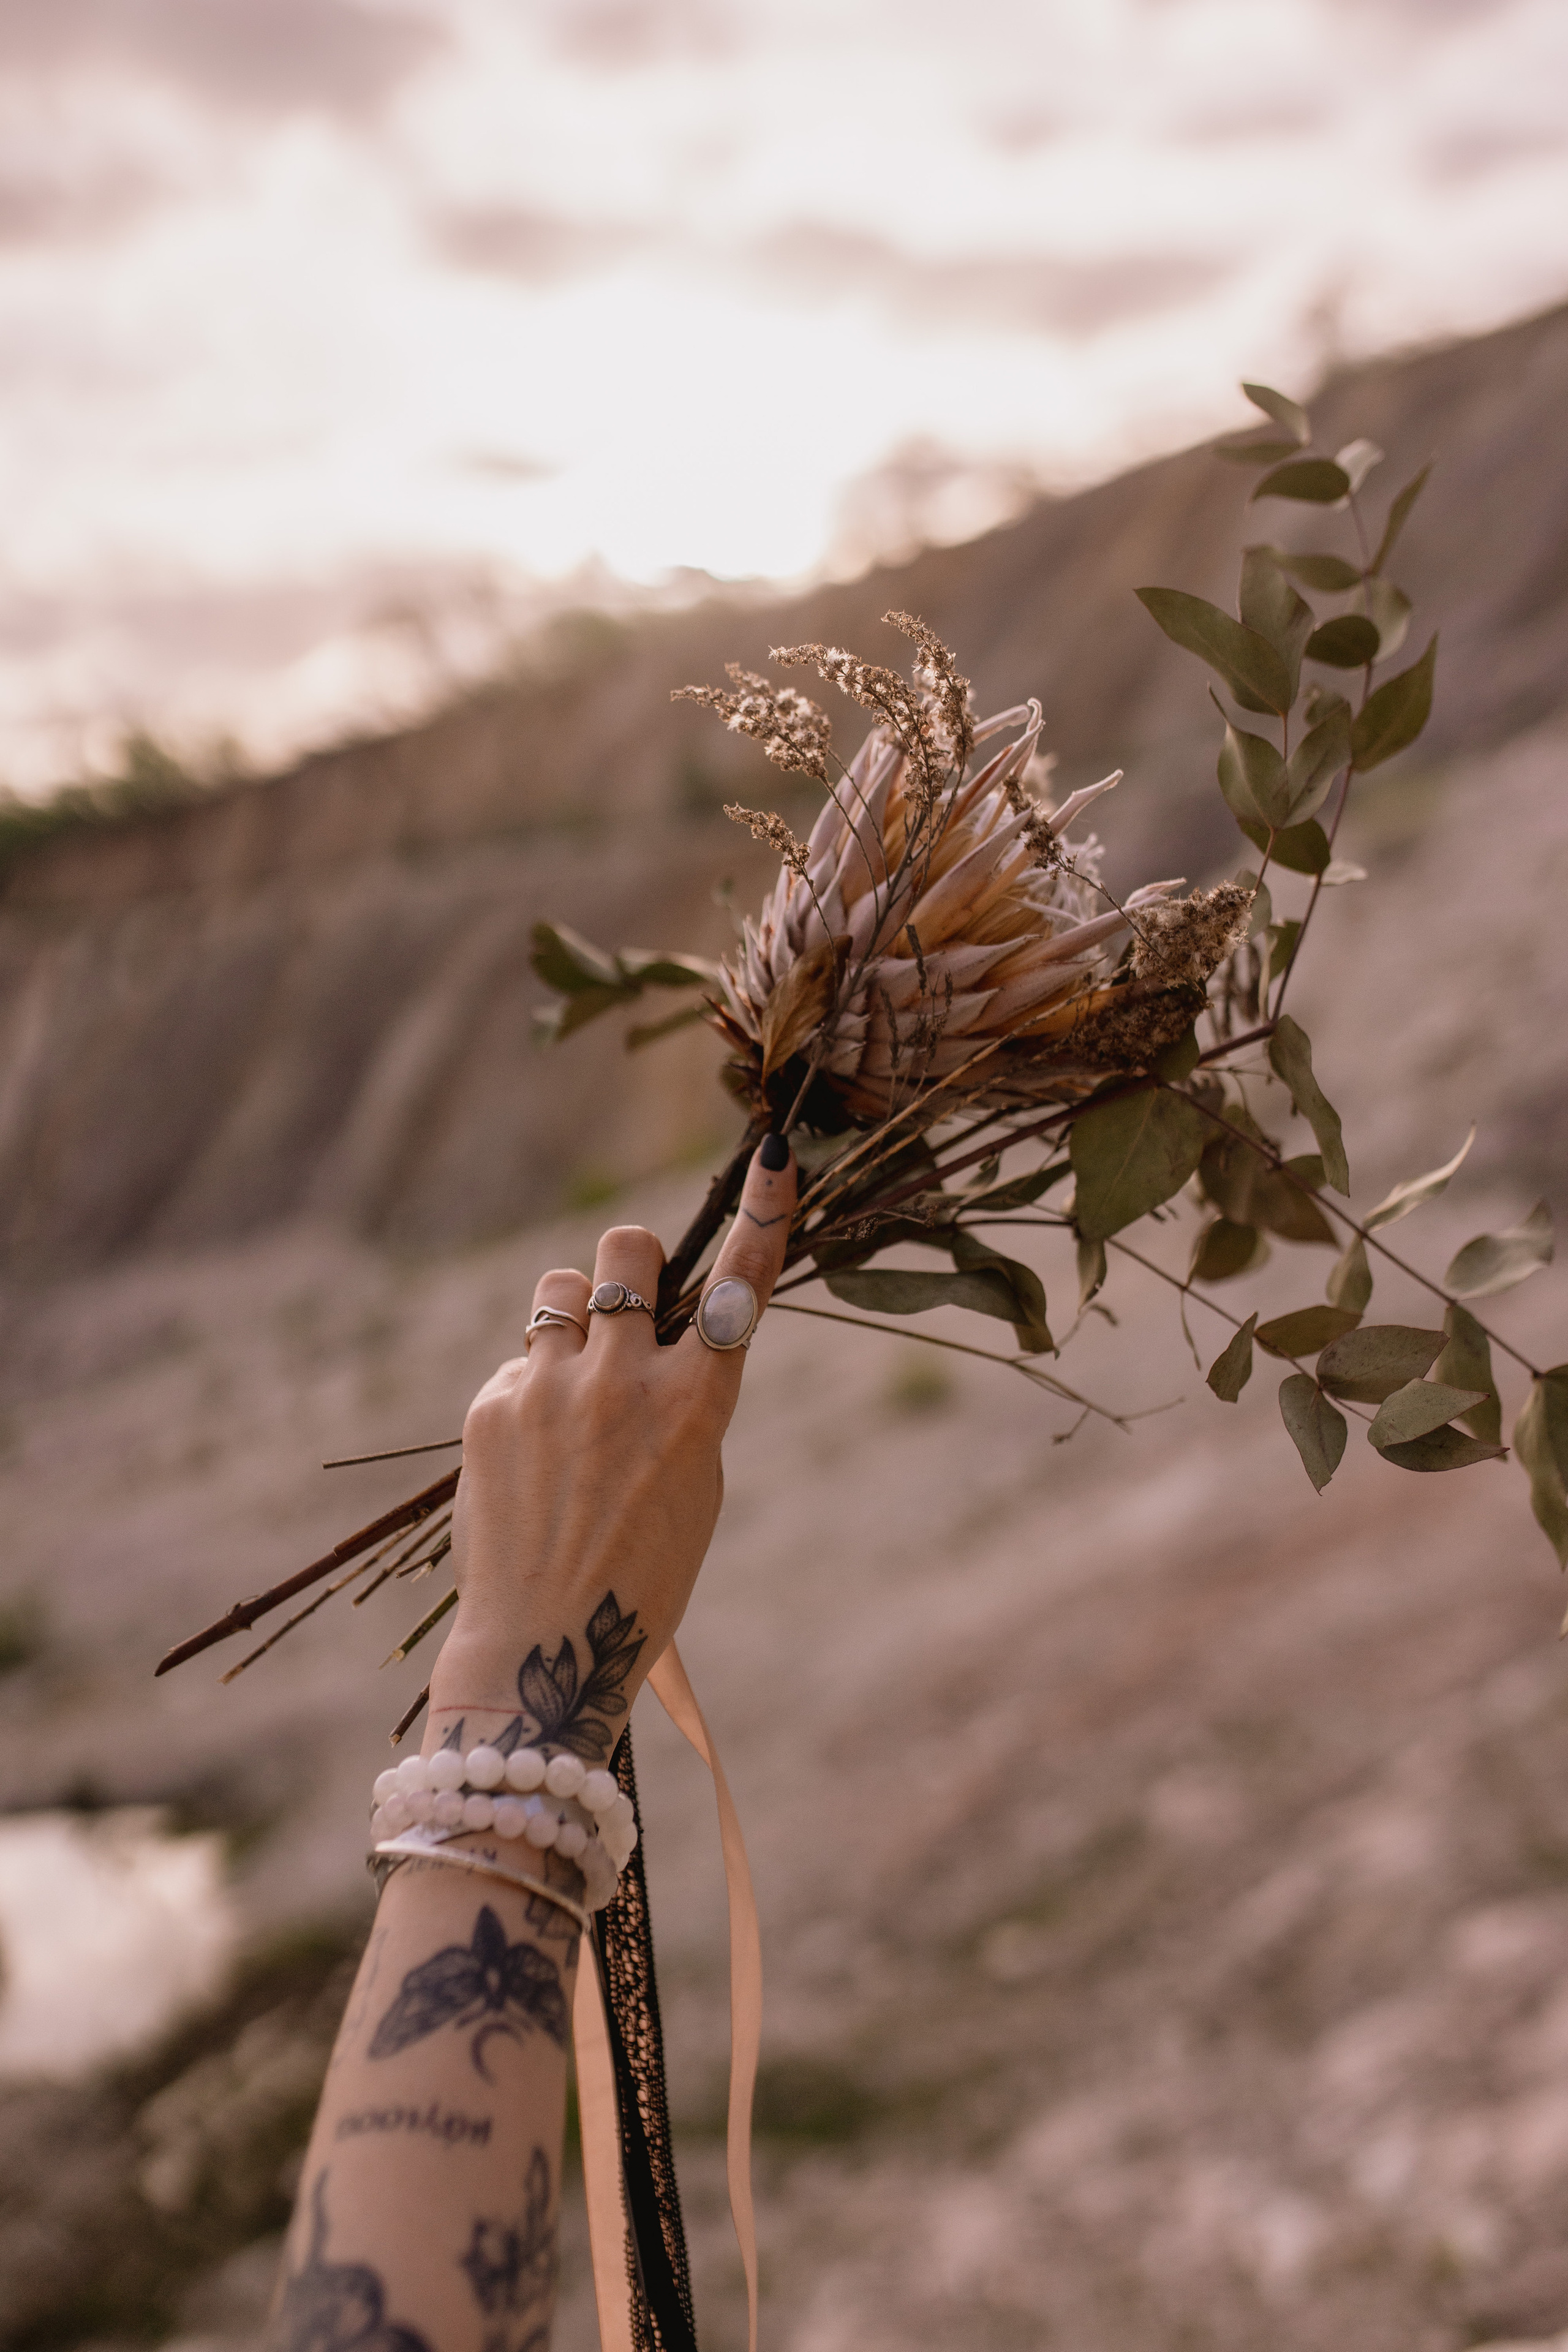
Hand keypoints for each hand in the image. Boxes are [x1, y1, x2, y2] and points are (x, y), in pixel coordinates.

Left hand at [424, 1135, 795, 1757]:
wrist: (545, 1647)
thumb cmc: (641, 1571)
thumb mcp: (695, 1480)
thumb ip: (684, 1397)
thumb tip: (657, 1336)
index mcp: (698, 1405)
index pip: (739, 1287)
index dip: (761, 1214)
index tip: (771, 1155)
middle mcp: (624, 1381)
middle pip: (625, 1250)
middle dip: (630, 1263)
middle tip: (628, 1303)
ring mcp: (551, 1388)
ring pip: (561, 1288)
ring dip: (573, 1316)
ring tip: (573, 1384)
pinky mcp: (492, 1406)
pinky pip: (520, 1360)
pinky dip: (532, 1389)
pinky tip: (533, 1455)